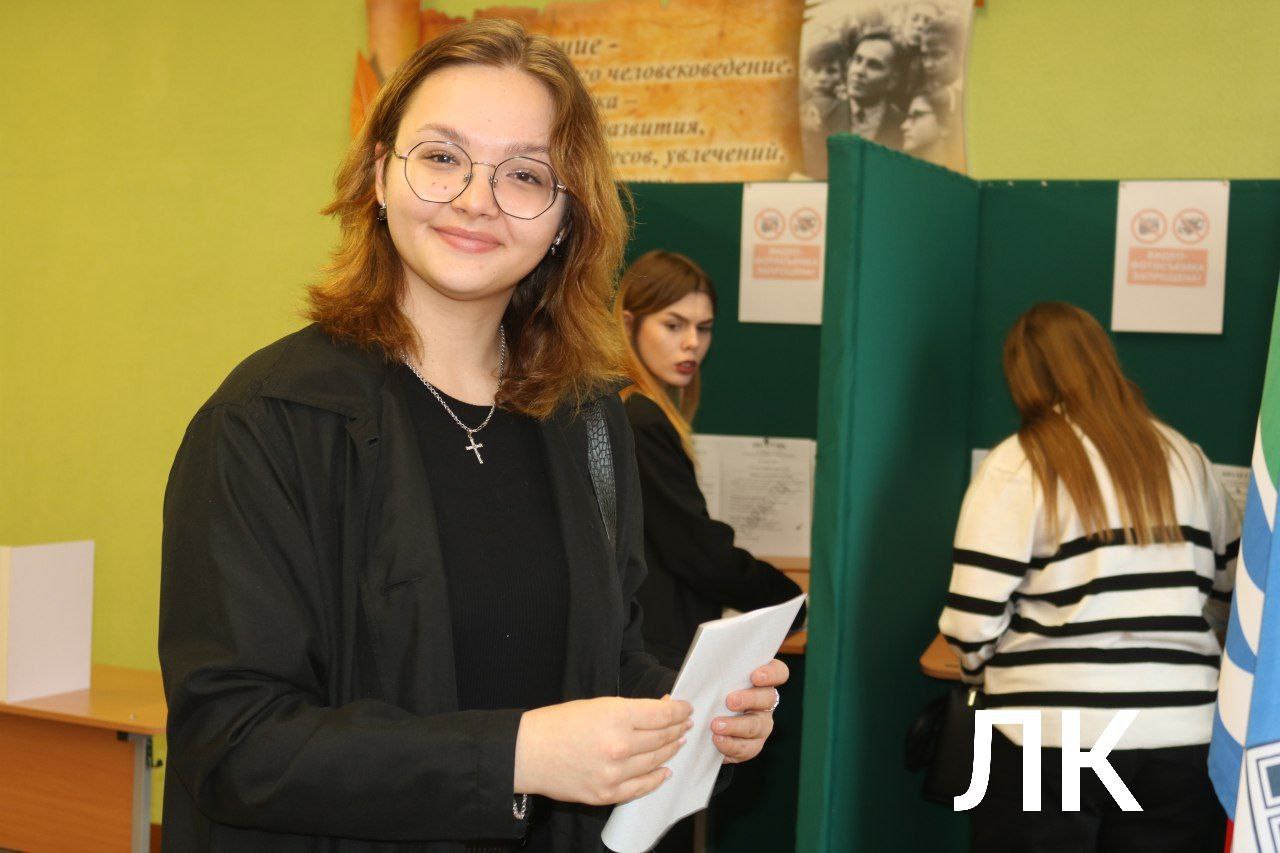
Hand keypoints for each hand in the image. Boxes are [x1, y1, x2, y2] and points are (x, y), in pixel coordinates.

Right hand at [514, 696, 692, 805]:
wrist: (528, 753)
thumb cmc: (558, 724)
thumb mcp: (597, 705)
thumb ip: (630, 710)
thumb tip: (660, 709)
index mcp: (616, 716)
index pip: (661, 714)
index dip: (678, 710)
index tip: (686, 709)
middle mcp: (619, 745)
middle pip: (662, 738)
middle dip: (677, 729)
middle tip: (685, 724)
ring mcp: (614, 773)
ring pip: (656, 761)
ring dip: (670, 751)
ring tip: (677, 743)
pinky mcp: (607, 793)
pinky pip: (642, 787)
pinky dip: (657, 778)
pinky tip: (664, 770)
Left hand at [713, 659, 788, 763]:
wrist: (704, 723)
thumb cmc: (712, 693)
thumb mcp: (715, 679)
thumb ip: (716, 671)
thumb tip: (703, 666)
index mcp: (762, 680)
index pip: (778, 672)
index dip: (771, 673)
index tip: (755, 676)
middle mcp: (766, 702)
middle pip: (768, 698)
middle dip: (749, 699)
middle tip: (730, 701)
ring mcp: (762, 725)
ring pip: (757, 725)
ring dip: (736, 725)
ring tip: (716, 725)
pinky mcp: (752, 746)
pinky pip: (747, 748)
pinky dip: (731, 745)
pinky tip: (717, 739)